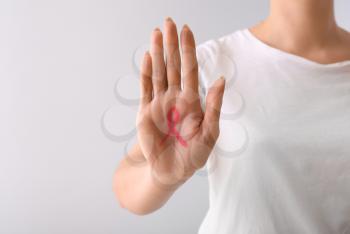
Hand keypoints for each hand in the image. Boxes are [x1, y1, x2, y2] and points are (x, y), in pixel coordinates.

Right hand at [137, 17, 224, 188]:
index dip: (188, 50)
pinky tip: (148, 56)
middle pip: (173, 65)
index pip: (189, 69)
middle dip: (172, 44)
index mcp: (191, 101)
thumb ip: (214, 106)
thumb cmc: (192, 155)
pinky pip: (146, 88)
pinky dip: (146, 72)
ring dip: (158, 52)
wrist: (171, 171)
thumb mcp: (209, 132)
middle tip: (169, 22)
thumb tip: (220, 79)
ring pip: (159, 72)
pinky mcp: (146, 111)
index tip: (187, 30)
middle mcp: (175, 97)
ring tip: (157, 33)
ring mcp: (159, 103)